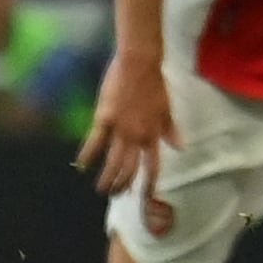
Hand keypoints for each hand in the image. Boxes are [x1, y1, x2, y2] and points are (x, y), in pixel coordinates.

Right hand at [75, 51, 179, 197]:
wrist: (139, 65)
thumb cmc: (155, 85)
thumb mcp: (167, 110)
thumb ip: (171, 130)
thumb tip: (181, 148)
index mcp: (153, 135)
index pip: (153, 165)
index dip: (149, 182)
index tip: (146, 197)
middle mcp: (137, 136)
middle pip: (130, 168)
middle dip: (124, 185)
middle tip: (117, 195)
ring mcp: (120, 129)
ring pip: (113, 161)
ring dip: (108, 178)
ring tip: (102, 190)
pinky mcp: (104, 118)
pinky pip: (94, 141)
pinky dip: (87, 155)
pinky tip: (81, 166)